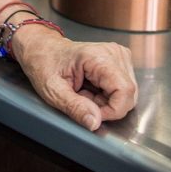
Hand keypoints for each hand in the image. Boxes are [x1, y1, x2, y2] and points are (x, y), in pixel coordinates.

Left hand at [11, 25, 137, 131]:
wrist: (42, 48)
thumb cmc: (44, 64)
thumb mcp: (52, 90)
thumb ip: (74, 107)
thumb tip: (95, 122)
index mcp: (98, 56)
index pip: (125, 91)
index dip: (112, 110)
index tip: (91, 112)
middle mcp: (114, 53)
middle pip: (128, 94)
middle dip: (106, 106)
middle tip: (82, 98)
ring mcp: (118, 56)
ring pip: (127, 94)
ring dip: (106, 101)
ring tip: (84, 92)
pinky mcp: (119, 62)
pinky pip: (122, 89)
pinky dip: (107, 96)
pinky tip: (91, 88)